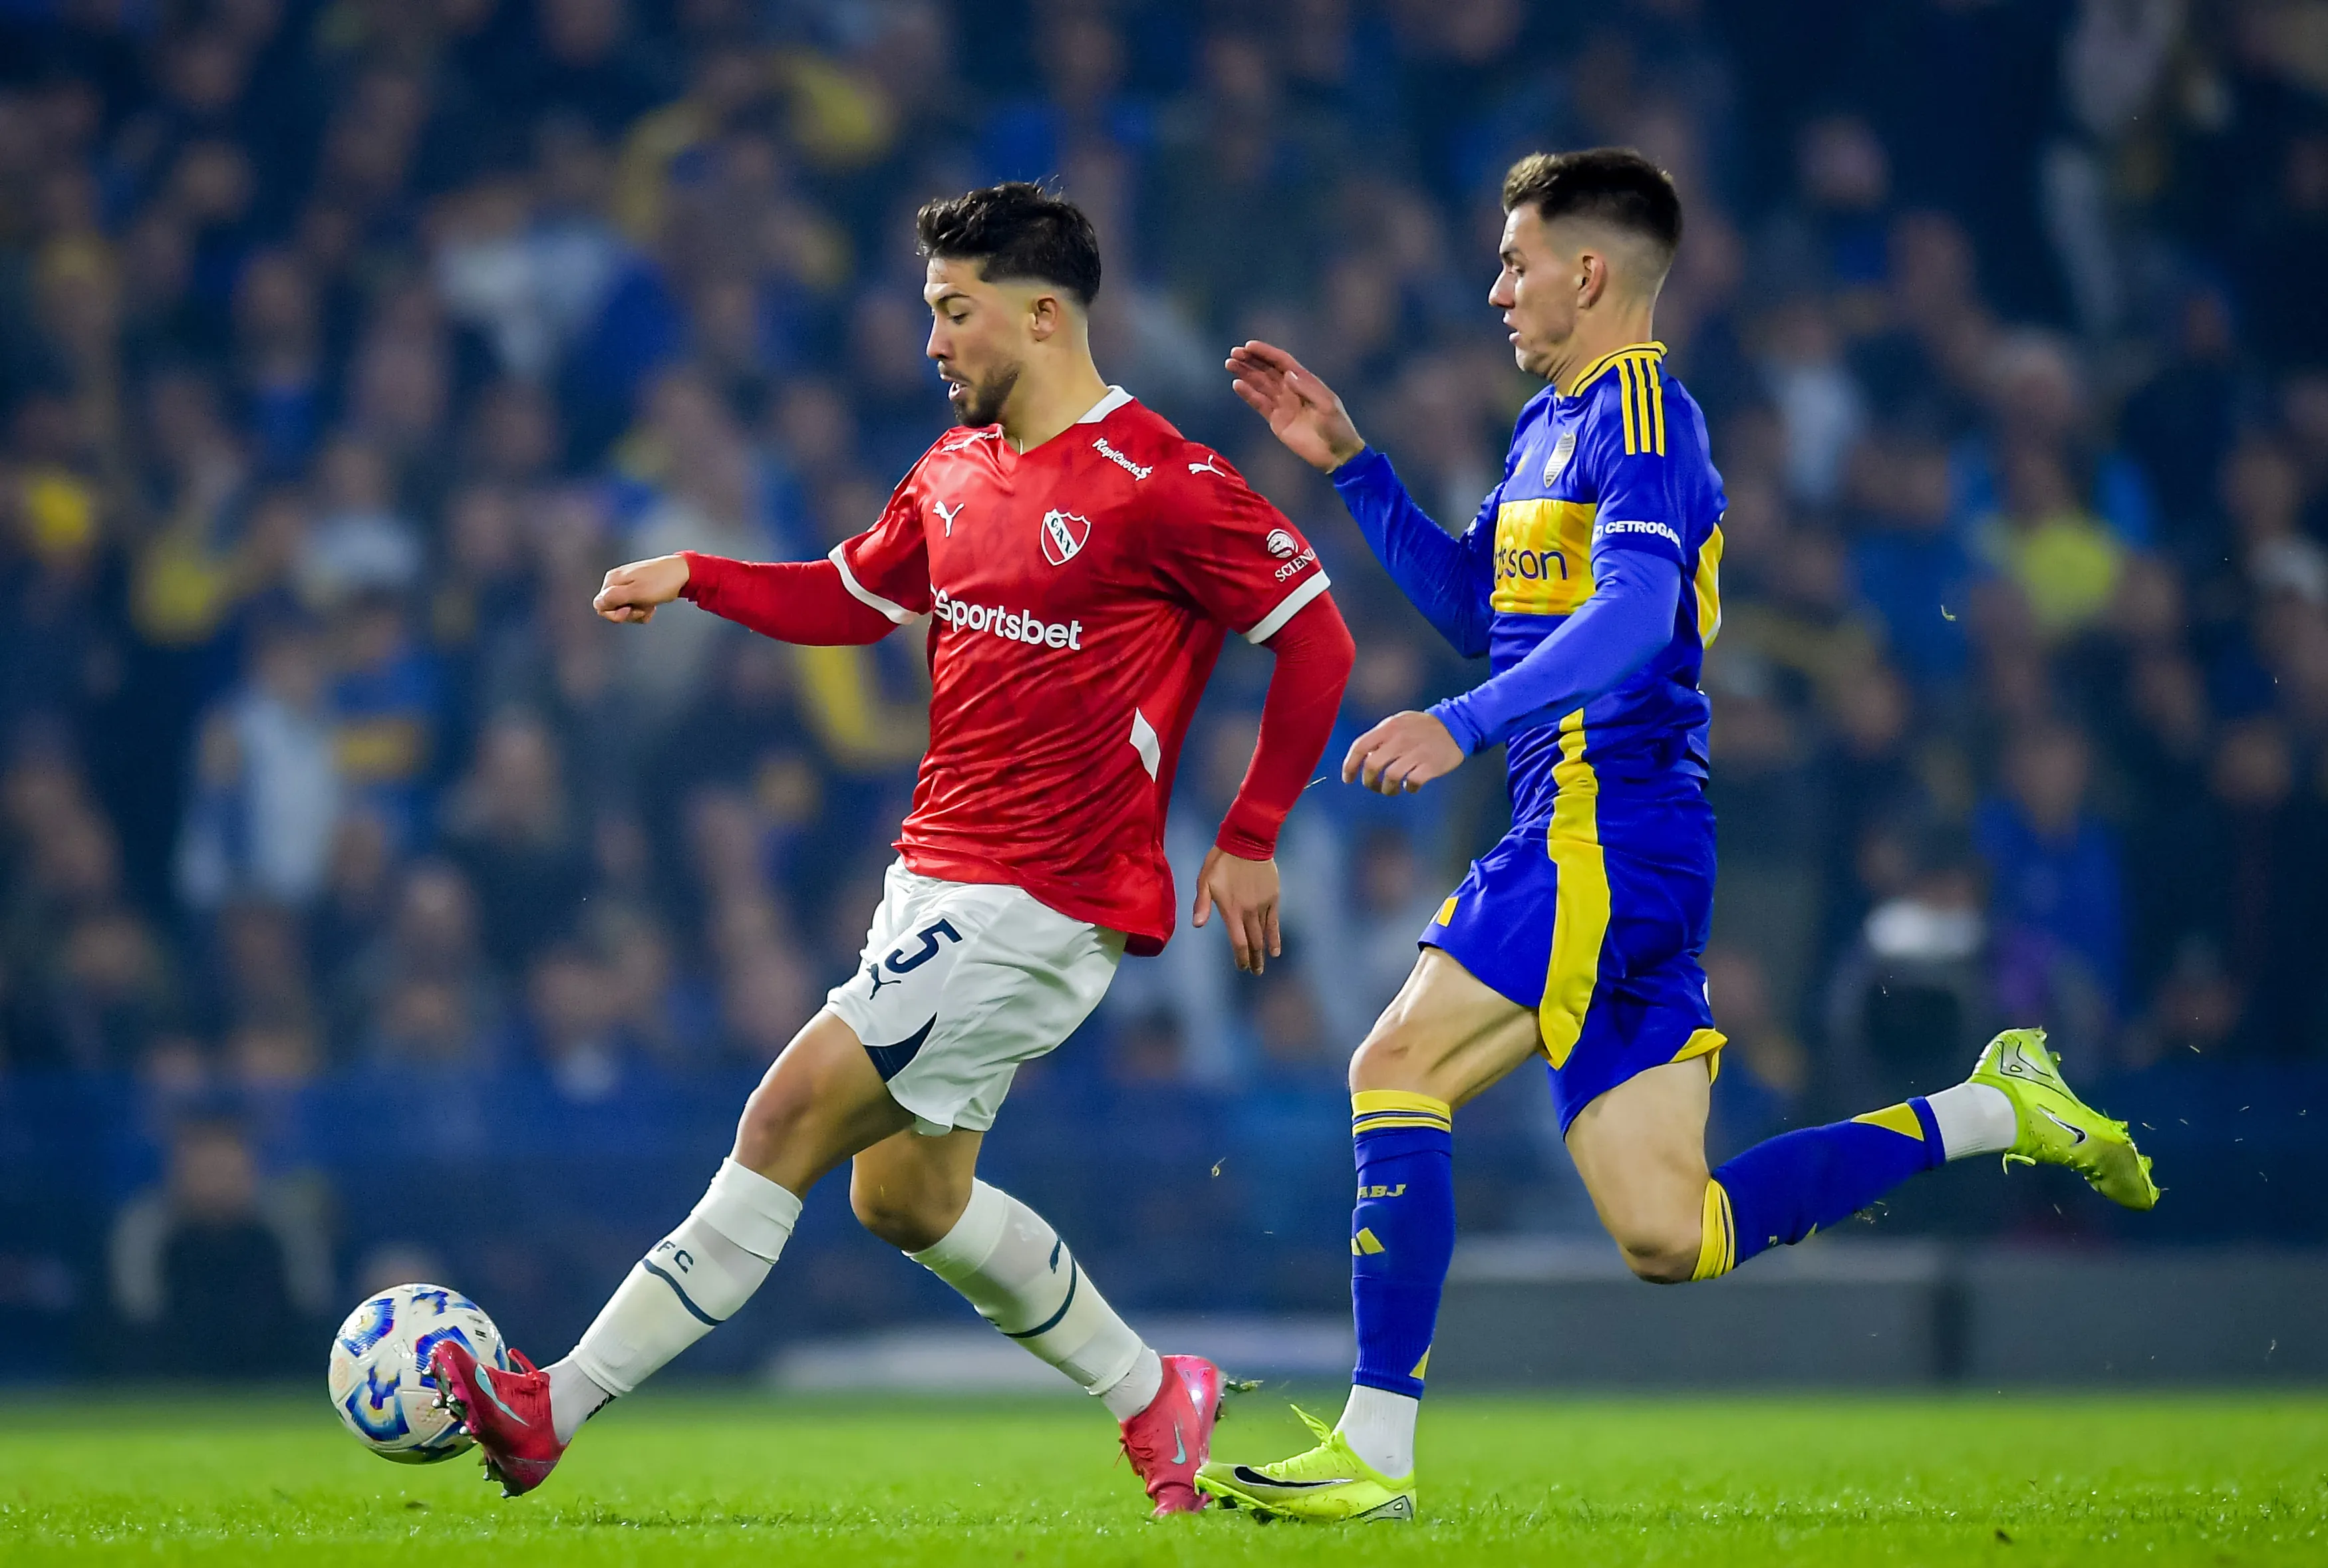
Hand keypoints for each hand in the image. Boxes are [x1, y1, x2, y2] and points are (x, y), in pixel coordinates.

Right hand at [594, 554, 690, 623]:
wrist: (684, 573)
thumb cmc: (661, 582)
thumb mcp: (635, 593)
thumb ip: (613, 598)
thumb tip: (597, 604)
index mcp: (612, 580)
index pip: (600, 606)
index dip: (614, 614)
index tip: (630, 610)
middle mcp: (617, 581)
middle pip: (613, 609)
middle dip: (628, 614)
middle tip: (643, 608)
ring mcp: (628, 584)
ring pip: (625, 609)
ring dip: (637, 612)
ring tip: (650, 605)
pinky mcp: (639, 588)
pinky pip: (635, 605)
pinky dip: (643, 609)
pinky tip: (653, 606)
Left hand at [1191, 846, 1281, 974]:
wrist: (1247, 842)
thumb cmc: (1221, 861)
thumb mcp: (1205, 880)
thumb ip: (1202, 904)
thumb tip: (1196, 925)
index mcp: (1231, 910)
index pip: (1238, 942)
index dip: (1240, 957)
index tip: (1241, 967)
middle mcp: (1249, 912)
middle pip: (1253, 943)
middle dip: (1253, 960)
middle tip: (1254, 972)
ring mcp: (1263, 906)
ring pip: (1264, 935)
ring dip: (1263, 952)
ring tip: (1262, 966)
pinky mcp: (1273, 899)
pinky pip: (1275, 923)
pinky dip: (1275, 937)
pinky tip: (1275, 950)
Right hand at [1226, 341, 1366, 472]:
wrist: (1336, 455)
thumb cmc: (1337, 427)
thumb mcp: (1327, 405)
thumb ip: (1307, 388)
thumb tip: (1287, 374)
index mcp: (1305, 381)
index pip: (1282, 362)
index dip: (1266, 353)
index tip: (1249, 346)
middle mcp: (1291, 389)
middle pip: (1267, 370)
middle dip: (1251, 360)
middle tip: (1234, 353)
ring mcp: (1283, 404)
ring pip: (1260, 384)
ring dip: (1245, 373)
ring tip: (1230, 364)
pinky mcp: (1276, 420)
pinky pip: (1259, 404)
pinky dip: (1248, 394)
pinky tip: (1237, 385)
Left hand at [1344, 710, 1464, 795]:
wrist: (1456, 725)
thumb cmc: (1422, 727)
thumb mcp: (1398, 722)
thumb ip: (1380, 737)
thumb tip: (1363, 757)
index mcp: (1389, 727)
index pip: (1360, 746)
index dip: (1350, 765)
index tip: (1348, 778)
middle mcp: (1400, 739)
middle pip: (1373, 765)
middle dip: (1368, 781)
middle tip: (1372, 786)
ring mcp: (1416, 752)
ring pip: (1391, 777)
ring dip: (1387, 789)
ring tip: (1391, 789)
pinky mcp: (1431, 765)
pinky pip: (1413, 783)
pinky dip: (1409, 788)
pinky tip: (1411, 786)